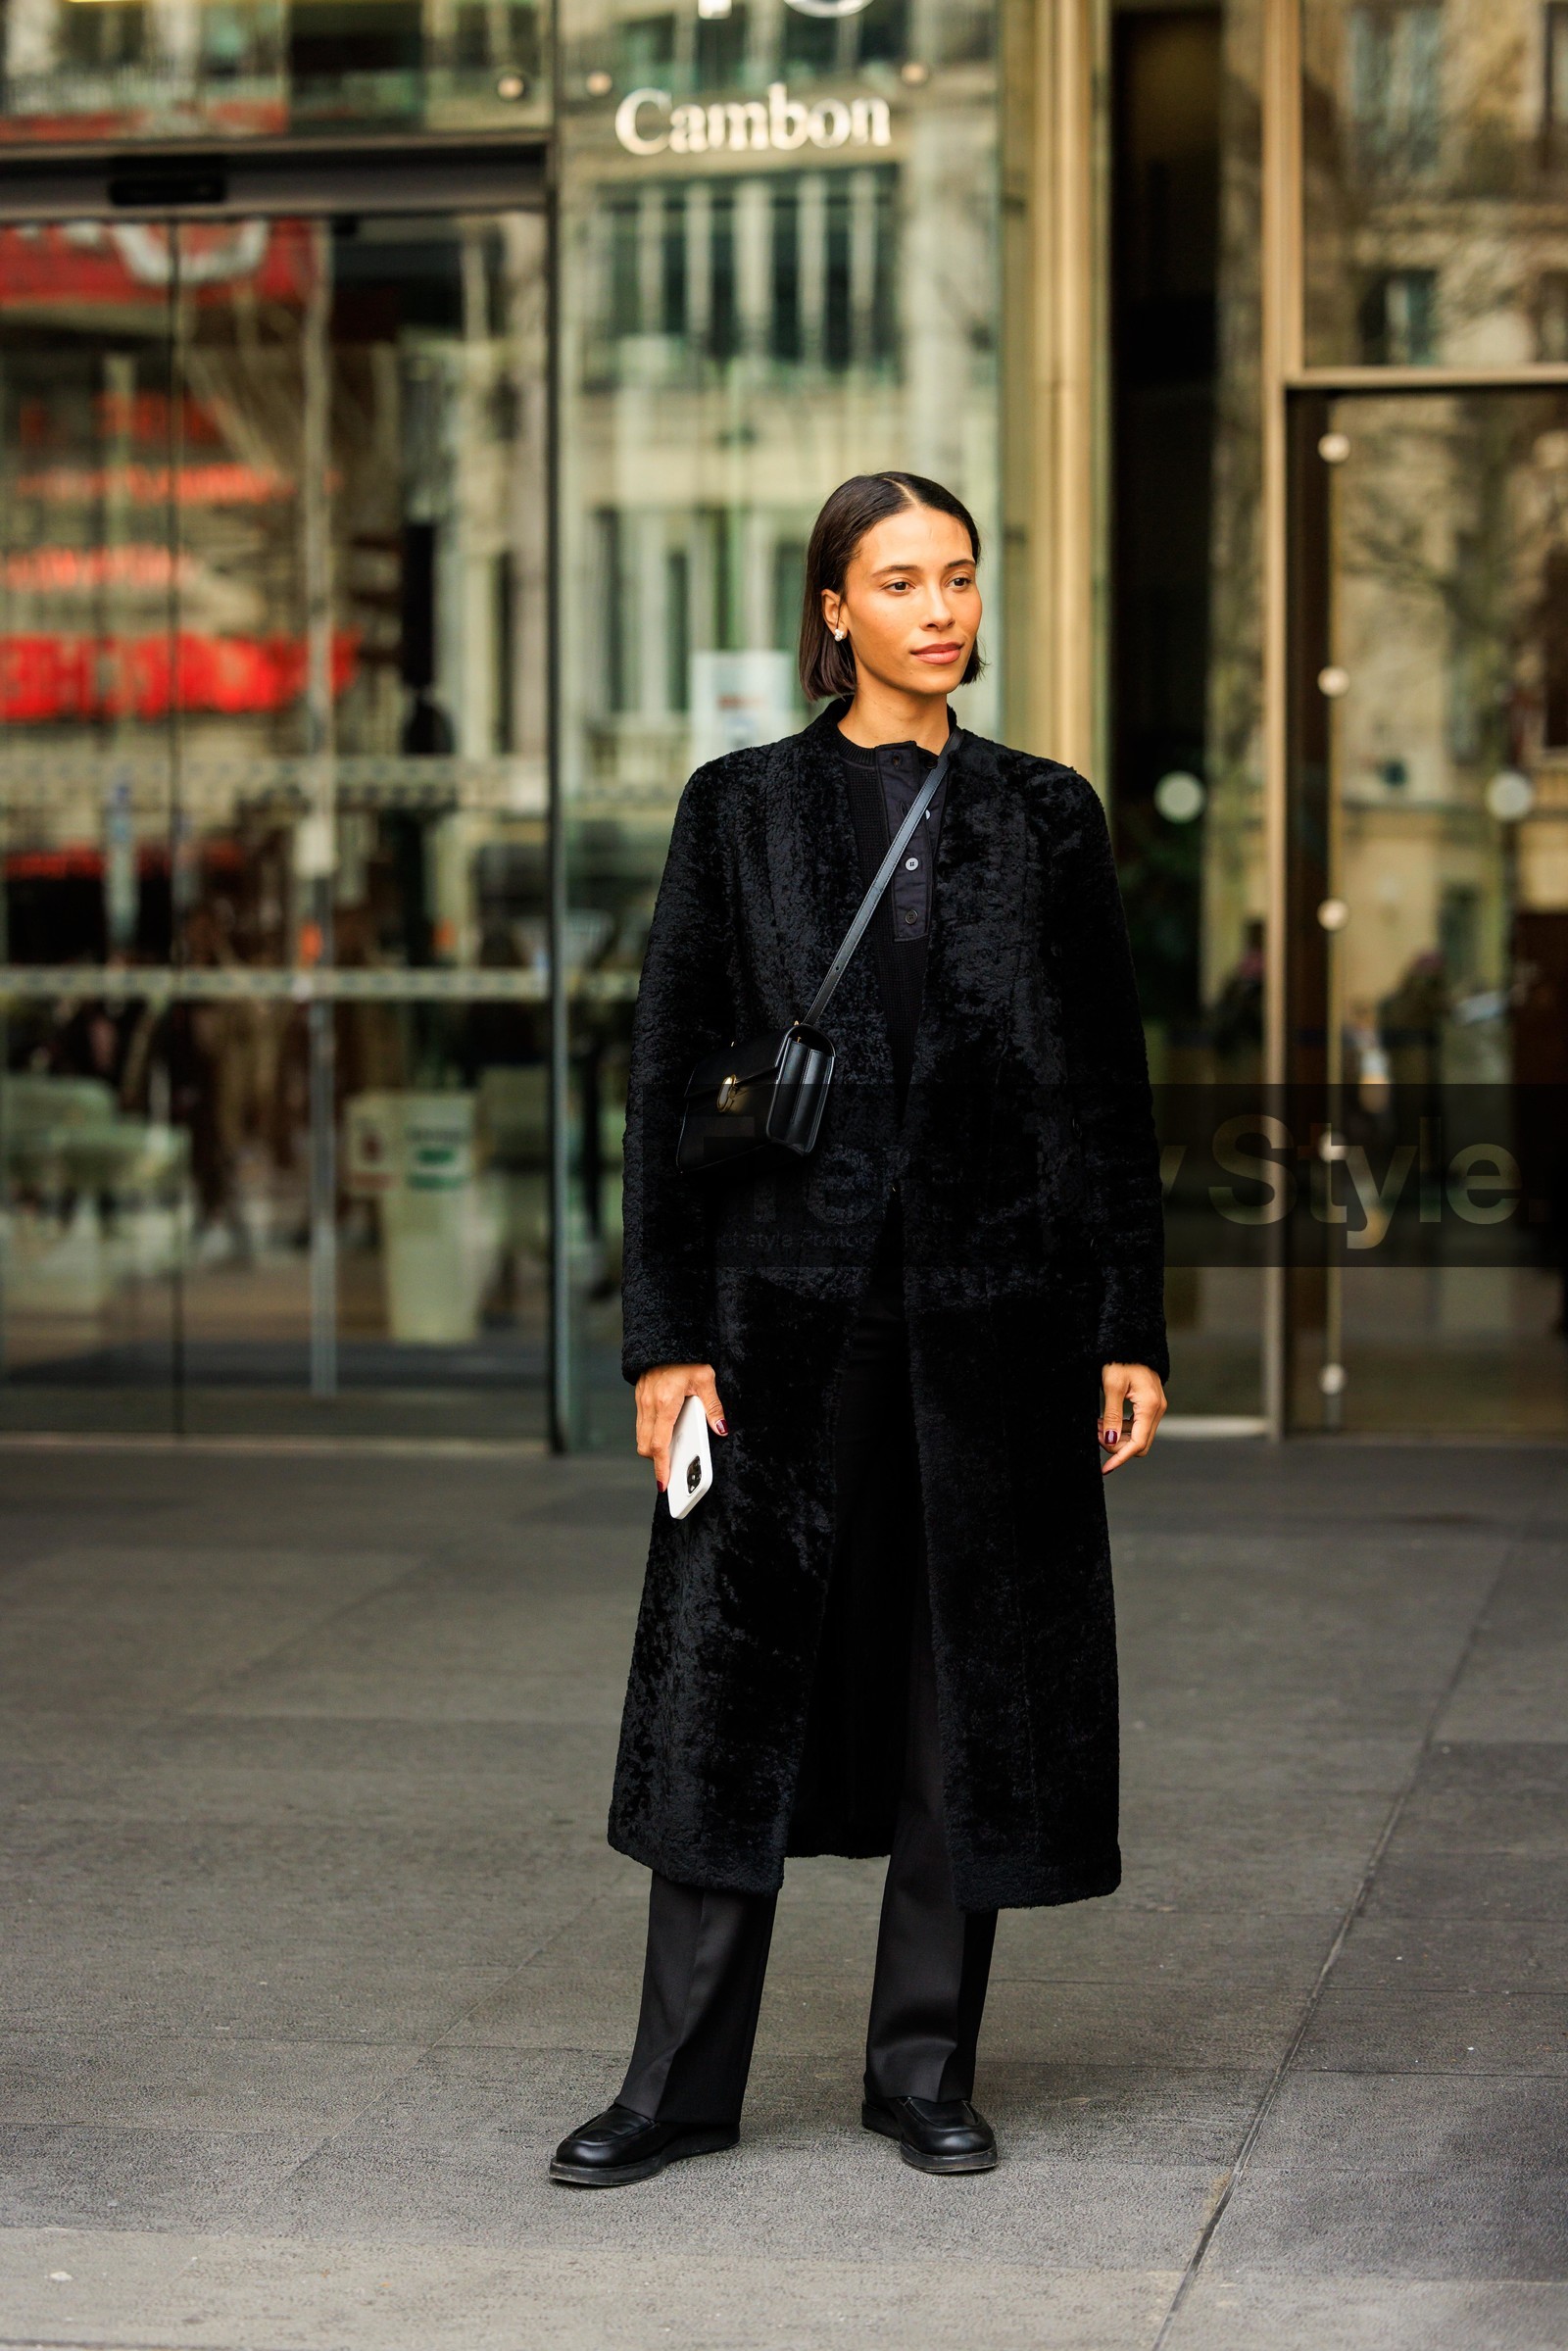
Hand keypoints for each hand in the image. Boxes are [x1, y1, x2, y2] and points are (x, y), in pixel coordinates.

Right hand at [635, 1363, 727, 1492]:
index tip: (664, 1483)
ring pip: (641, 1436)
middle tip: (671, 1470)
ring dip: (653, 1448)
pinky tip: (666, 1432)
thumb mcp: (705, 1378)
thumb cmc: (686, 1356)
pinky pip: (642, 1424)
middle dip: (657, 1461)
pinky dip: (651, 1434)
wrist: (663, 1334)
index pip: (659, 1444)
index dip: (661, 1467)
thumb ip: (713, 1406)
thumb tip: (721, 1428)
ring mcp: (641, 1401)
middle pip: (646, 1446)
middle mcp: (649, 1405)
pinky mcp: (640, 1398)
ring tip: (669, 1454)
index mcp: (665, 1403)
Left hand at [1099, 1363, 1165, 1473]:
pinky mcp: (1149, 1404)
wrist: (1131, 1340)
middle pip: (1139, 1444)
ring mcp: (1155, 1407)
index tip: (1105, 1468)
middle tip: (1095, 1433)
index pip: (1138, 1444)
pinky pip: (1137, 1425)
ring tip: (1096, 1425)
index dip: (1121, 1458)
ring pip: (1138, 1435)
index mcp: (1150, 1406)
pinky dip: (1120, 1427)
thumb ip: (1111, 1416)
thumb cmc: (1120, 1359)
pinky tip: (1104, 1420)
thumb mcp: (1112, 1386)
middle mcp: (1157, 1409)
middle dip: (1116, 1445)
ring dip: (1117, 1436)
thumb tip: (1110, 1441)